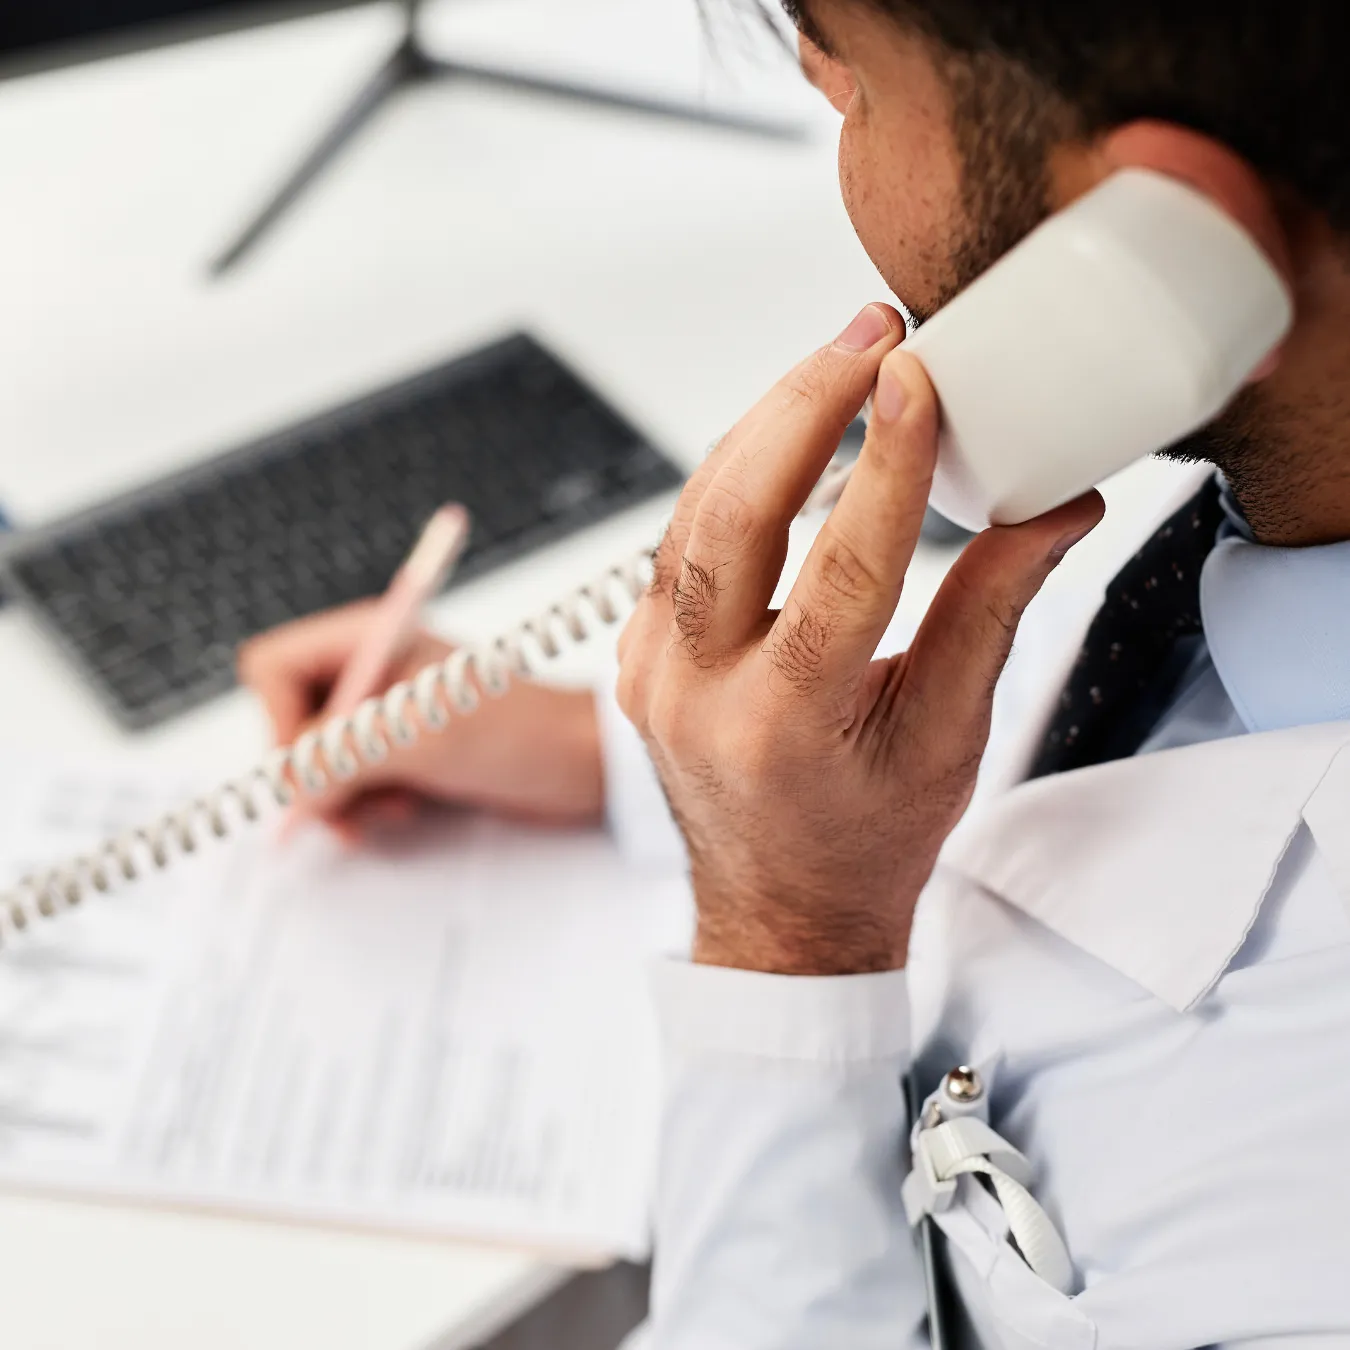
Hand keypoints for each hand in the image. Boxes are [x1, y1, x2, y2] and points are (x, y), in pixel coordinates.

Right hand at [238, 600, 603, 839]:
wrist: (585, 764)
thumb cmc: (519, 733)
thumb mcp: (421, 741)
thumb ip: (344, 757)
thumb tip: (287, 787)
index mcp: (370, 639)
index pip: (273, 668)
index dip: (280, 722)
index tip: (317, 764)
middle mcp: (372, 671)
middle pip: (290, 719)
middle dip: (312, 771)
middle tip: (342, 806)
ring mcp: (388, 713)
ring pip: (318, 759)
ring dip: (339, 797)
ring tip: (383, 813)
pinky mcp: (406, 751)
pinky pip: (352, 781)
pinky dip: (363, 805)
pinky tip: (399, 813)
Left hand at [616, 304, 1101, 974]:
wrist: (779, 907)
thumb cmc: (866, 838)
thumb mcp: (947, 737)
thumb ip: (994, 612)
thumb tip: (1055, 505)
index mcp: (782, 727)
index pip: (841, 573)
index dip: (885, 466)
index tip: (917, 377)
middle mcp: (695, 695)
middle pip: (730, 518)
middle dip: (803, 407)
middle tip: (870, 336)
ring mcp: (651, 672)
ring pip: (693, 515)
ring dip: (764, 428)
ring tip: (838, 363)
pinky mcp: (640, 654)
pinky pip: (678, 544)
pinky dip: (733, 479)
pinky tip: (784, 435)